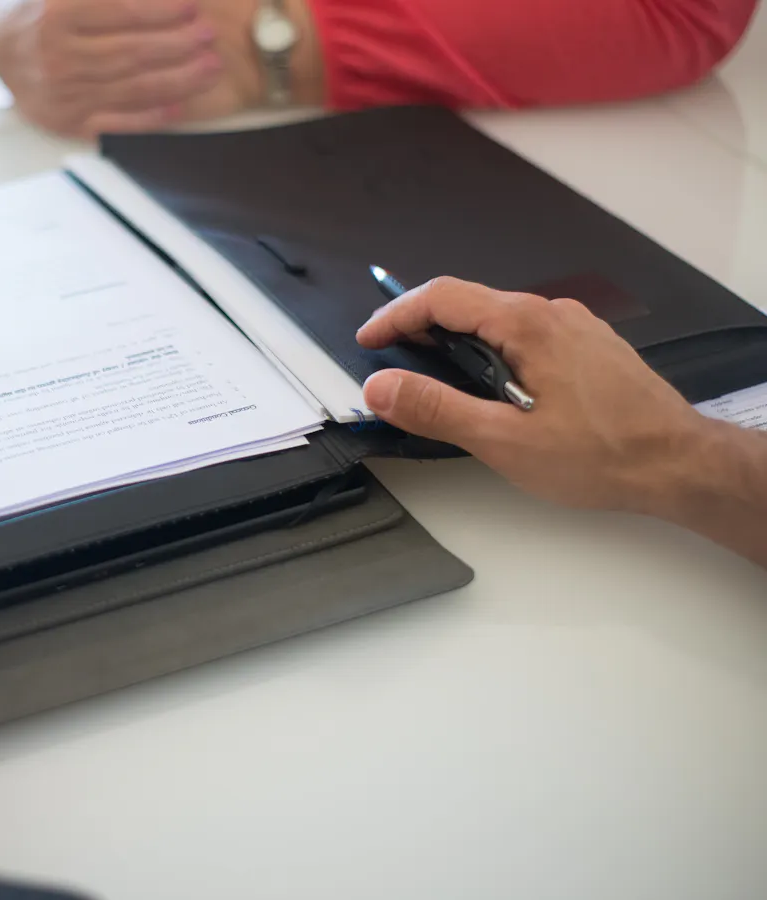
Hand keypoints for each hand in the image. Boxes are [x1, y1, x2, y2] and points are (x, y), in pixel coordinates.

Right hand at [0, 0, 226, 137]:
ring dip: (178, 80)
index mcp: (57, 14)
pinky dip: (151, 117)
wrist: (1, 49)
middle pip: (132, 52)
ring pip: (132, 88)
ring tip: (209, 67)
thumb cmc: (41, 9)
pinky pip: (117, 123)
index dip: (162, 9)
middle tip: (209, 35)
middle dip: (178, 44)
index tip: (191, 6)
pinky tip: (180, 106)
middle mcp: (58, 56)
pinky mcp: (68, 123)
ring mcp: (63, 94)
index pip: (122, 11)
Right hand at [355, 277, 707, 514]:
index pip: (442, 298)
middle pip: (469, 303)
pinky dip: (492, 351)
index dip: (395, 315)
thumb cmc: (601, 454)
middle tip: (392, 362)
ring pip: (498, 320)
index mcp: (526, 324)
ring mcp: (574, 327)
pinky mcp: (589, 347)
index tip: (368, 341)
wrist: (680, 464)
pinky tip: (492, 388)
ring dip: (458, 341)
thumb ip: (436, 409)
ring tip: (435, 379)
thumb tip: (380, 387)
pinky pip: (525, 334)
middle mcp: (551, 313)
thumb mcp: (504, 440)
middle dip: (422, 327)